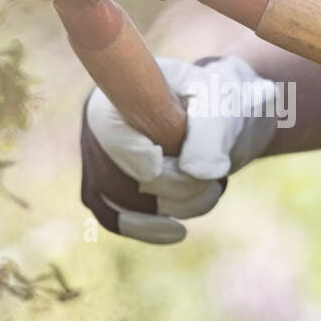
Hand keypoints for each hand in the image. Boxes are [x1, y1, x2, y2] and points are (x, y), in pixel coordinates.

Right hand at [82, 55, 277, 241]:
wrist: (219, 116)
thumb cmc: (218, 102)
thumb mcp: (223, 107)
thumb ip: (211, 134)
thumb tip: (198, 174)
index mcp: (119, 90)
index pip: (110, 129)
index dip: (132, 154)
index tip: (160, 163)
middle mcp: (97, 126)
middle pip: (118, 176)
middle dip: (175, 187)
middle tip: (216, 178)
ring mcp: (97, 161)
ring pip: (121, 204)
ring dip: (176, 206)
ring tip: (212, 188)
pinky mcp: (105, 189)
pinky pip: (115, 219)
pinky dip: (148, 229)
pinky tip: (178, 231)